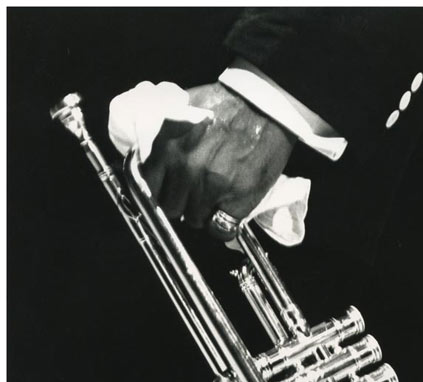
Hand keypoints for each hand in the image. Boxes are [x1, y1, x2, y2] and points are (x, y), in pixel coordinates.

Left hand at [142, 82, 295, 239]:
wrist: (266, 104)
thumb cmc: (227, 103)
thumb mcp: (182, 109)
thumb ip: (163, 135)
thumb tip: (148, 155)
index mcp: (166, 146)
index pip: (149, 188)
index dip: (161, 191)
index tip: (170, 191)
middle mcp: (184, 168)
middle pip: (171, 208)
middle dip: (181, 203)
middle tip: (195, 194)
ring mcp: (210, 186)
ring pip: (194, 220)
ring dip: (203, 213)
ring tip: (216, 197)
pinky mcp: (236, 200)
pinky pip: (220, 230)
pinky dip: (223, 226)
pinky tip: (228, 213)